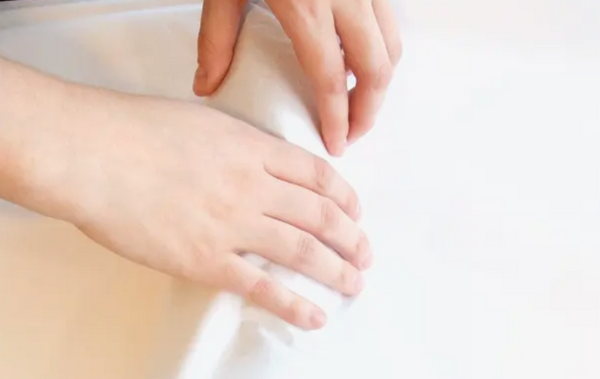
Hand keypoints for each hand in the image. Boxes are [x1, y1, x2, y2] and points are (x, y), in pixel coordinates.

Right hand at [0, 55, 369, 329]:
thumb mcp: (195, 123)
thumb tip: (241, 159)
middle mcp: (251, 186)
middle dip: (351, 238)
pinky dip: (295, 305)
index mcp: (249, 148)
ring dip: (336, 271)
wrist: (90, 154)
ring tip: (354, 285)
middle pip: (319, 215)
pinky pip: (263, 288)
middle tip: (365, 255)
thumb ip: (228, 144)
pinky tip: (315, 317)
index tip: (355, 211)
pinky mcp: (206, 261)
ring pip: (302, 251)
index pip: (314, 174)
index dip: (343, 196)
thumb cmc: (127, 132)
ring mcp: (231, 225)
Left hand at [193, 0, 402, 156]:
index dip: (337, 117)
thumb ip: (216, 36)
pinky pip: (389, 17)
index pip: (332, 79)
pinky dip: (382, 44)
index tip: (335, 143)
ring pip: (392, 42)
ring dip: (381, 78)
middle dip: (370, 109)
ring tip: (358, 100)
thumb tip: (207, 84)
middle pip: (377, 68)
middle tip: (352, 132)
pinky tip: (359, 55)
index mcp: (307, 5)